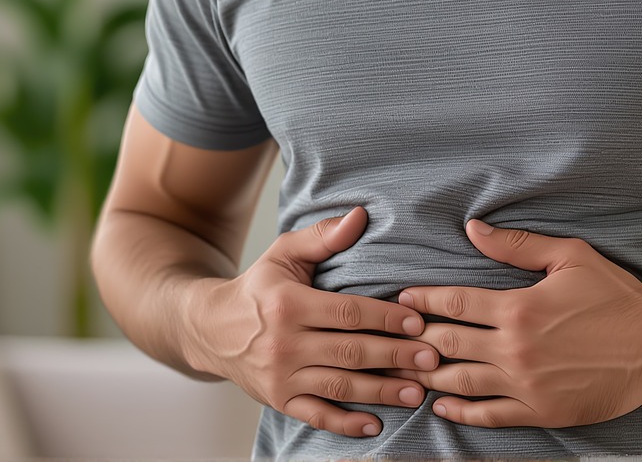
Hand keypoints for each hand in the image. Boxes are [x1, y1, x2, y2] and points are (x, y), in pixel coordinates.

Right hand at [180, 206, 440, 437]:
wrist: (210, 329)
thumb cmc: (257, 288)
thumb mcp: (283, 254)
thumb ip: (323, 237)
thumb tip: (360, 216)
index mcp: (288, 304)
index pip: (348, 313)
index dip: (386, 318)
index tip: (418, 321)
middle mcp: (284, 343)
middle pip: (350, 352)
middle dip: (395, 356)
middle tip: (432, 358)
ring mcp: (281, 376)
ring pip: (340, 387)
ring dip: (381, 391)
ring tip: (417, 391)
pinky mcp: (279, 400)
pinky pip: (317, 416)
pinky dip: (346, 424)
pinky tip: (375, 424)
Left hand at [380, 219, 641, 428]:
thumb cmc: (616, 297)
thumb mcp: (569, 257)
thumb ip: (516, 245)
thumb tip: (472, 228)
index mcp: (518, 307)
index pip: (453, 304)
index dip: (421, 303)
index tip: (401, 302)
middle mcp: (515, 348)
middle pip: (447, 345)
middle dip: (415, 341)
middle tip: (393, 338)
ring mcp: (526, 384)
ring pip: (460, 383)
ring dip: (429, 377)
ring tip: (406, 371)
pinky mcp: (541, 411)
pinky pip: (489, 415)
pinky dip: (460, 411)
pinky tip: (441, 406)